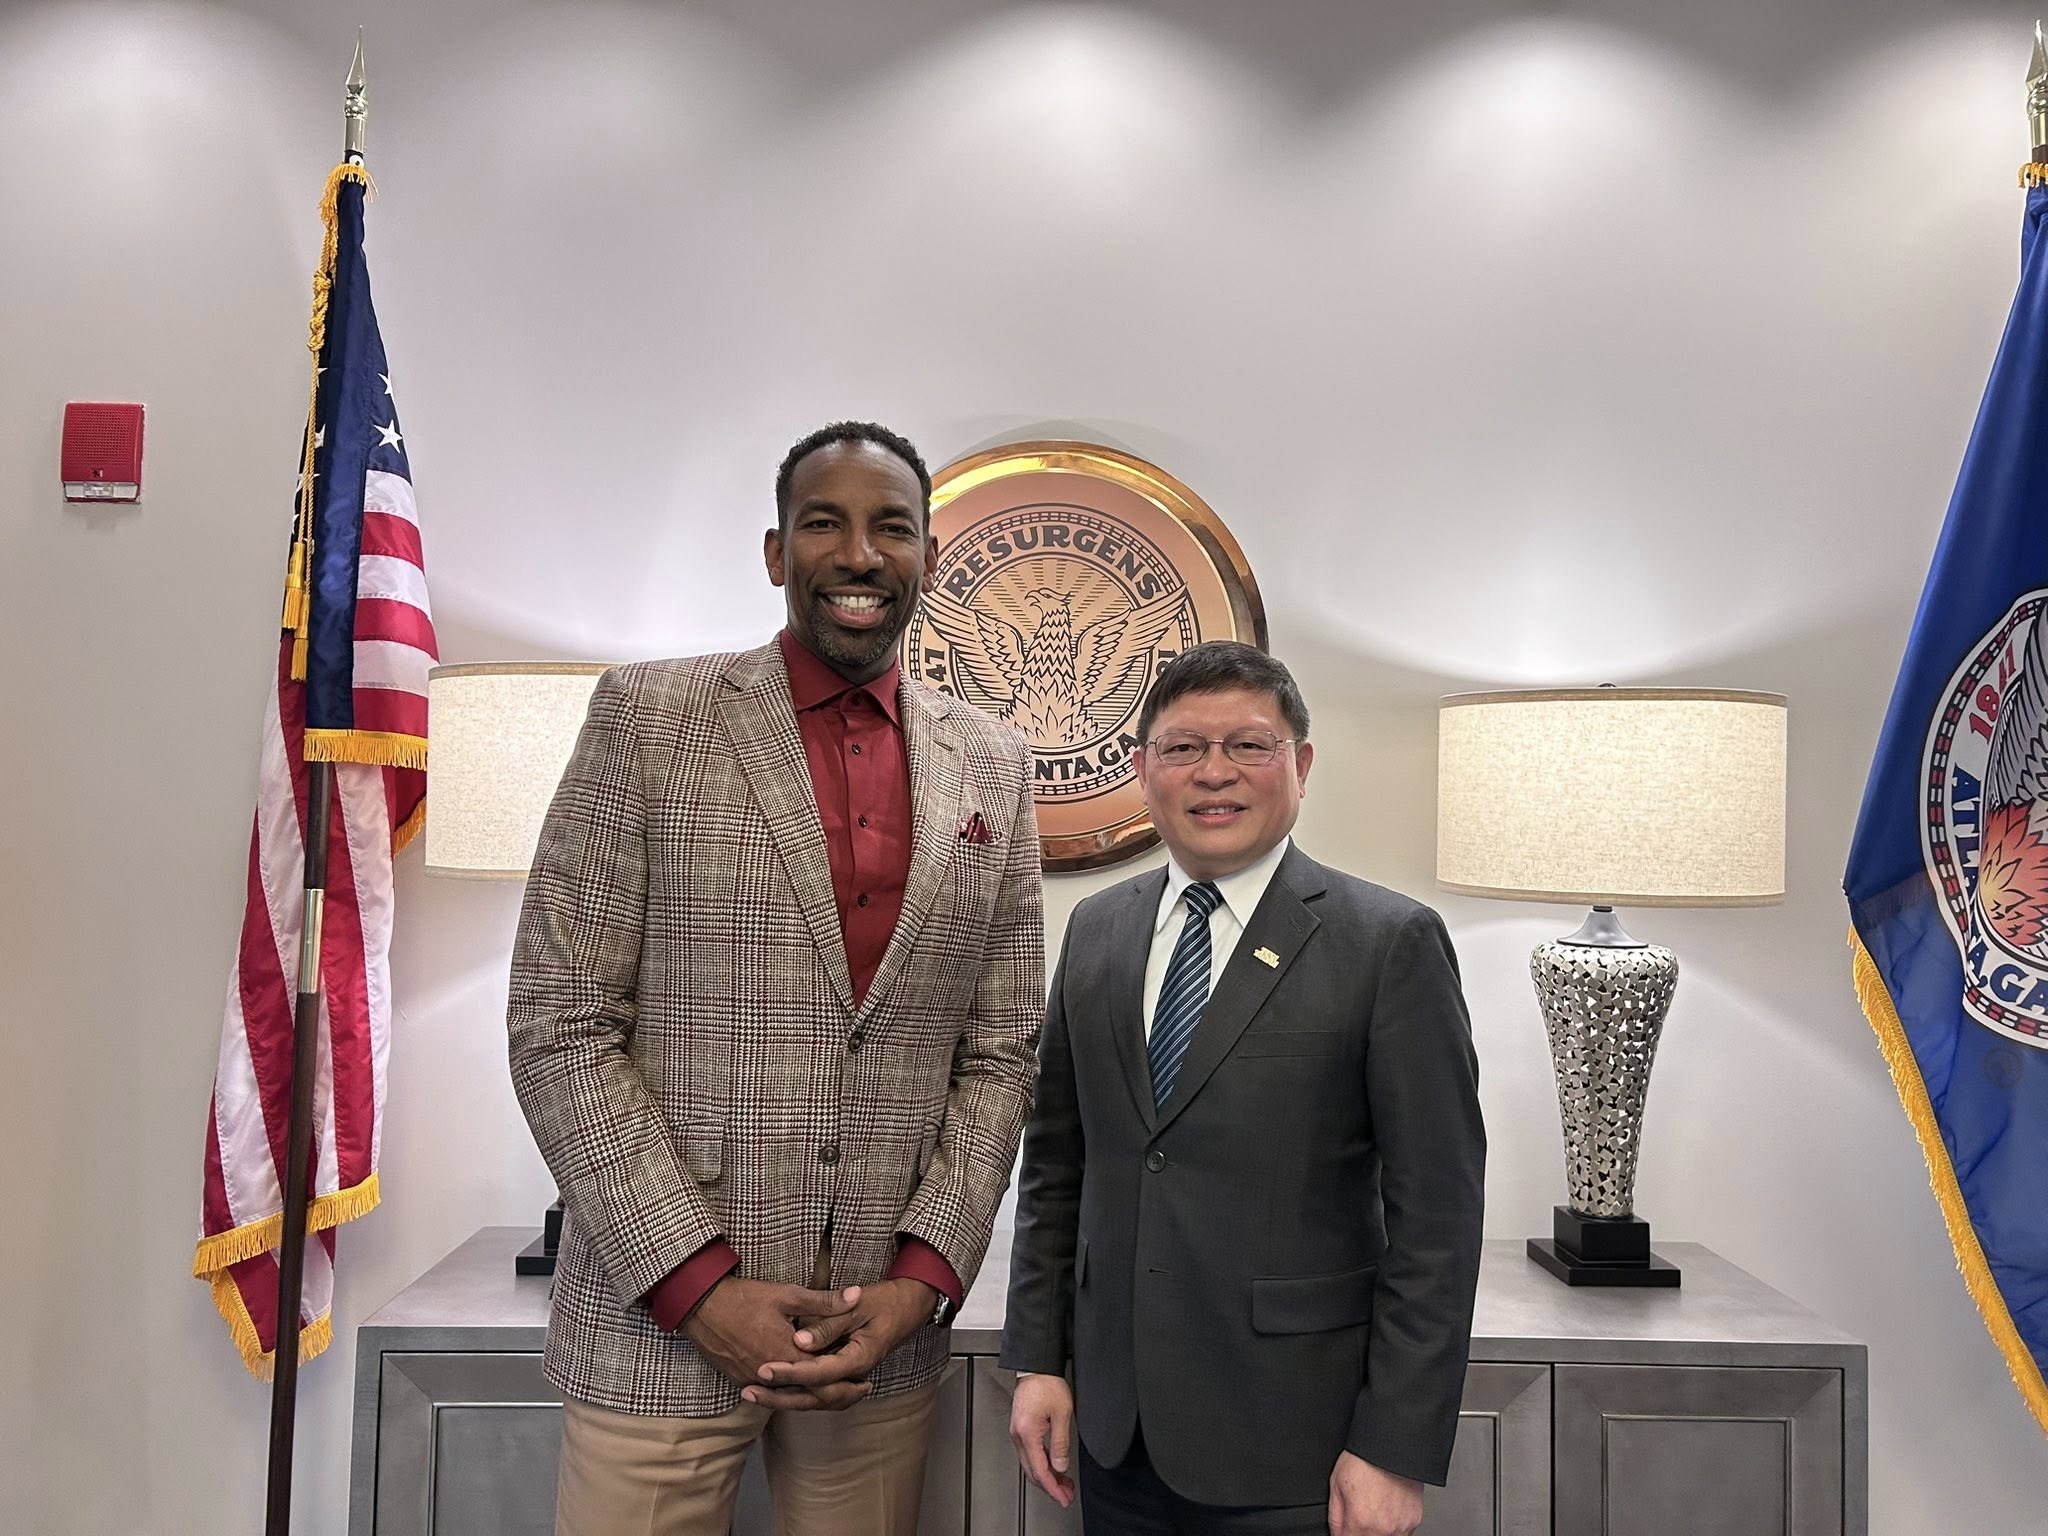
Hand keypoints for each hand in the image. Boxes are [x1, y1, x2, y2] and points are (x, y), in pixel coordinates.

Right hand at [681, 1276, 865, 1409]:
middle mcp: (771, 1376)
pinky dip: (791, 1391)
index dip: (847, 1385)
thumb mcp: (788, 1295)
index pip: (824, 1383)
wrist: (699, 1305)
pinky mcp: (741, 1379)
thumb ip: (824, 1302)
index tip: (866, 1381)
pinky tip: (803, 1382)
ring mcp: (754, 1381)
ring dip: (815, 1395)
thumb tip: (856, 1296)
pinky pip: (771, 1392)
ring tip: (837, 1387)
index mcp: (787, 1356)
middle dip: (837, 1397)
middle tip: (859, 1390)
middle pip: (810, 1398)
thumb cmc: (744, 1298)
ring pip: (790, 1398)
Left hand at [744, 1278, 937, 1409]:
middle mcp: (854, 1376)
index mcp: (860, 1358)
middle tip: (750, 1390)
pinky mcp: (842, 1376)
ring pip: (814, 1400)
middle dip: (780, 1396)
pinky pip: (818, 1393)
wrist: (908, 1307)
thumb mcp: (857, 1305)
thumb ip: (827, 1322)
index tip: (764, 1368)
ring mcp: (849, 1379)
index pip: (819, 1373)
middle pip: (814, 1397)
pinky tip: (773, 1390)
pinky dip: (795, 1394)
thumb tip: (799, 1341)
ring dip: (784, 1399)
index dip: (790, 1372)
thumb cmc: (884, 1303)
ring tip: (753, 1394)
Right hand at [1008, 1372, 1075, 1507]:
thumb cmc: (1047, 1383)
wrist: (1035, 1366)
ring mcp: (1017, 1432)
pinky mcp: (1021, 1427)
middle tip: (1066, 1495)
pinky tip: (1053, 1465)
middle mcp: (1018, 1435)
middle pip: (1032, 1471)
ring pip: (1030, 1464)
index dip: (1053, 1488)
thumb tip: (1061, 1466)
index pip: (1040, 1471)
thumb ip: (1061, 1443)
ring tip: (1063, 1483)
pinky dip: (1042, 1463)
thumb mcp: (1062, 1414)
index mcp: (1027, 1434)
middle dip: (1050, 1486)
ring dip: (1047, 1476)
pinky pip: (1030, 1453)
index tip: (1063, 1498)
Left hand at [1327, 1452, 1422, 1535]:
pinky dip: (1394, 1526)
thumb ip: (1335, 1519)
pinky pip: (1402, 1532)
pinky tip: (1388, 1508)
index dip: (1345, 1534)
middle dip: (1361, 1532)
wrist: (1391, 1445)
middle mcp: (1383, 1529)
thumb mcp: (1336, 1486)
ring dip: (1379, 1531)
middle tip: (1361, 1514)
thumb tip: (1336, 1534)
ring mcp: (1401, 1526)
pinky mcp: (1414, 1519)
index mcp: (1360, 1522)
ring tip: (1375, 1510)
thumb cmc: (1363, 1460)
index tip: (1347, 1527)